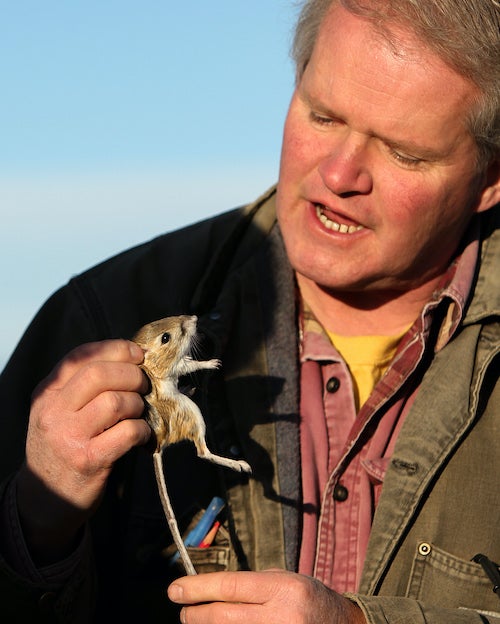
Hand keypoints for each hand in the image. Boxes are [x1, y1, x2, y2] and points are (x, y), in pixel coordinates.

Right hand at [15, 339, 150, 563]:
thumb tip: (130, 359)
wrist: (43, 500)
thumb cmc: (61, 447)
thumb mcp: (58, 412)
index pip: (80, 356)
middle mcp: (53, 411)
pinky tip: (142, 435)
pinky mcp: (89, 460)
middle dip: (131, 374)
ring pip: (116, 401)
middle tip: (143, 385)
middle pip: (99, 374)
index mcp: (47, 394)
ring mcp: (69, 436)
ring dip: (137, 404)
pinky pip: (127, 432)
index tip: (136, 353)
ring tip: (138, 413)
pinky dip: (142, 430)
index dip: (114, 349)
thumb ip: (82, 387)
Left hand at [167, 570, 365, 623]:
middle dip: (196, 614)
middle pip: (223, 617)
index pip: (231, 587)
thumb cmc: (309, 599)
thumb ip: (252, 586)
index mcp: (283, 589)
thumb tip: (211, 592)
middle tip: (184, 611)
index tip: (176, 589)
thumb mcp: (285, 580)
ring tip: (201, 620)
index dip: (199, 588)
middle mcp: (281, 617)